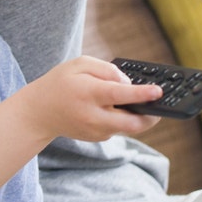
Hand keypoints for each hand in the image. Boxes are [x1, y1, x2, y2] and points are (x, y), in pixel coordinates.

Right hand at [20, 57, 161, 143]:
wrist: (40, 112)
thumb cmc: (61, 83)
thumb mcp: (79, 64)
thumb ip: (106, 70)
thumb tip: (128, 84)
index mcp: (88, 93)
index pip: (120, 95)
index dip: (142, 94)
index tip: (158, 91)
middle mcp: (93, 116)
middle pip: (131, 123)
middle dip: (151, 117)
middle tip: (161, 106)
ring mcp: (95, 130)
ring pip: (128, 128)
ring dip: (140, 118)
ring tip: (145, 104)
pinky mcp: (97, 138)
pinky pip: (118, 128)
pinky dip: (126, 119)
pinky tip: (123, 108)